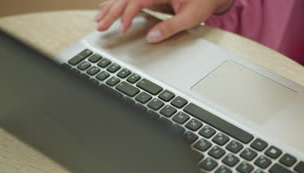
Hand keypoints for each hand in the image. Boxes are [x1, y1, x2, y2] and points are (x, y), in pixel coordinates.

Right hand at [95, 0, 233, 42]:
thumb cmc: (204, 1)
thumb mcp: (191, 17)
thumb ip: (171, 27)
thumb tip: (152, 38)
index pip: (137, 0)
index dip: (127, 14)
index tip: (122, 28)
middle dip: (112, 12)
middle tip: (100, 26)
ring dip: (111, 7)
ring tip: (99, 19)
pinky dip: (118, 3)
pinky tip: (108, 7)